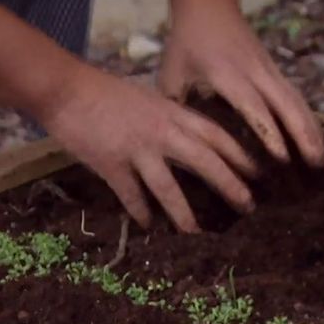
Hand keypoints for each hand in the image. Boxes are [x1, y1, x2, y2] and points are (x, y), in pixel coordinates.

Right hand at [37, 64, 258, 232]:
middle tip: (248, 206)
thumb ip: (166, 119)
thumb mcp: (145, 99)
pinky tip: (147, 226)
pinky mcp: (111, 164)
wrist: (65, 89)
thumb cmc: (103, 92)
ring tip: (196, 233)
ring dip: (184, 212)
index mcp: (170, 111)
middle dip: (230, 184)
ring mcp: (136, 148)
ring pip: (168, 185)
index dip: (239, 153)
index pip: (215, 133)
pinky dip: (140, 211)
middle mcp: (160, 130)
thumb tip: (185, 140)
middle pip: (204, 160)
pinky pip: (131, 195)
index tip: (258, 171)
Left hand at [157, 4, 323, 166]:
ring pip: (295, 100)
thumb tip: (178, 145)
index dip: (268, 131)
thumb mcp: (170, 74)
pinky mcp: (274, 70)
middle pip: (286, 103)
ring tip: (323, 159)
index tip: (282, 157)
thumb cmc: (185, 43)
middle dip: (303, 134)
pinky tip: (314, 140)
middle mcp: (254, 70)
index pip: (252, 105)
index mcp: (226, 73)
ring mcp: (268, 68)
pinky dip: (306, 118)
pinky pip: (294, 96)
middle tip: (317, 165)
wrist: (208, 4)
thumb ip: (175, 108)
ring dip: (311, 129)